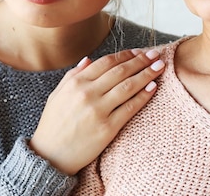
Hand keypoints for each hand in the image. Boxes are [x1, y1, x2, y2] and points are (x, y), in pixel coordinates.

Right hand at [28, 48, 164, 174]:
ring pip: (128, 86)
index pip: (107, 62)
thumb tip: (89, 59)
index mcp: (76, 83)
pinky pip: (130, 108)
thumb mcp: (56, 95)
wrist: (50, 157)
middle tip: (155, 55)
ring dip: (147, 74)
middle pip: (121, 71)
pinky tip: (153, 87)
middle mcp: (87, 93)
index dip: (126, 55)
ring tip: (159, 67)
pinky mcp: (107, 128)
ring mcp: (98, 110)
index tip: (139, 52)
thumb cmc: (53, 125)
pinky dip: (143, 96)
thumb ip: (73, 75)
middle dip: (141, 61)